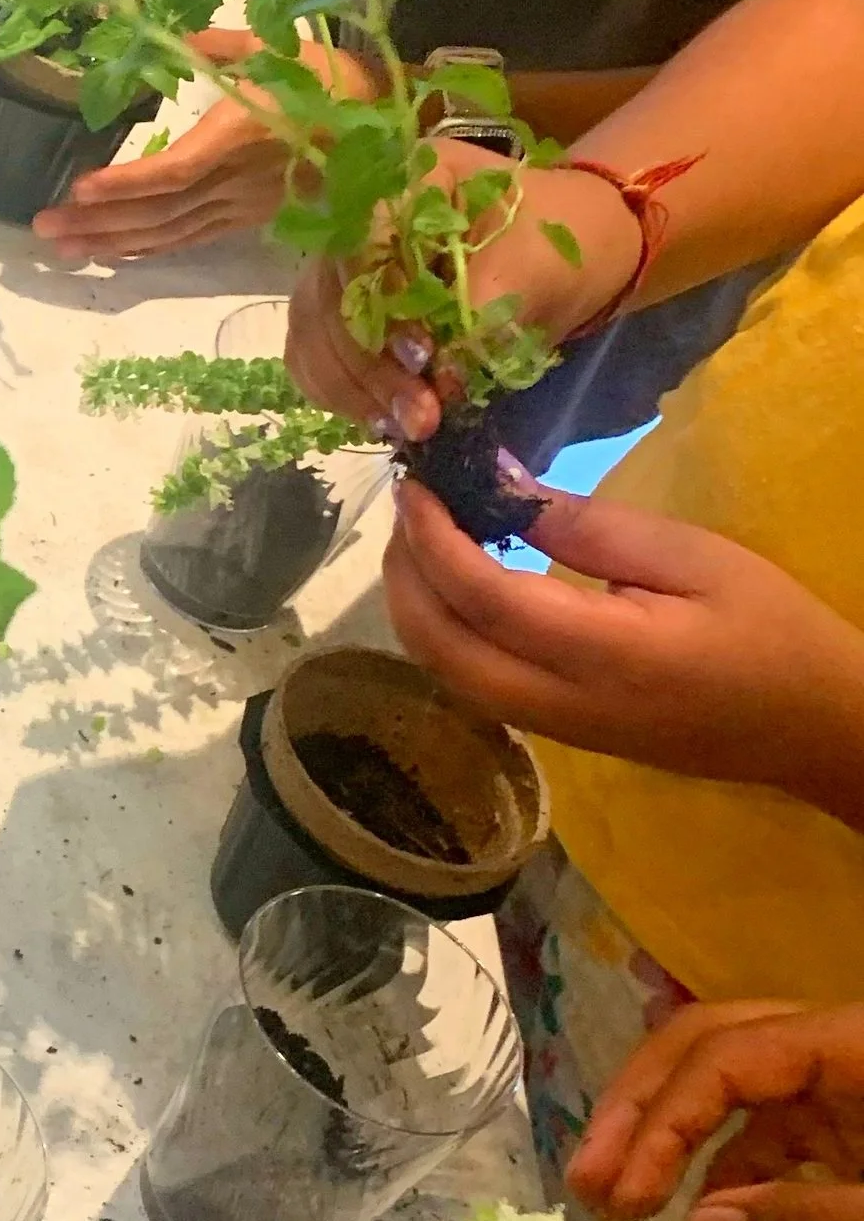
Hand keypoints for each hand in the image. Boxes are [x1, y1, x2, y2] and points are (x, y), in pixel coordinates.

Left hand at [35, 28, 376, 259]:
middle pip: (159, 213)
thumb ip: (217, 45)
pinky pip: (189, 238)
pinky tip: (109, 253)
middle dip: (97, 223)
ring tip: (58, 247)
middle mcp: (237, 180)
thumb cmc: (328, 78)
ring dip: (111, 242)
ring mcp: (241, 204)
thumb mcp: (275, 46)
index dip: (126, 184)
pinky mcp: (246, 216)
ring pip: (168, 233)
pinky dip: (146, 248)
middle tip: (41, 228)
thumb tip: (164, 35)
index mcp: (240, 136)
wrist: (386, 126)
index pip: (175, 172)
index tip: (79, 187)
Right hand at [283, 150, 638, 436]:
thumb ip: (481, 312)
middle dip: (366, 364)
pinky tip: (377, 419)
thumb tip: (437, 381)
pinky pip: (314, 354)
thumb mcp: (536, 265)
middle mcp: (360, 218)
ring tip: (404, 427)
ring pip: (312, 330)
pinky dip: (338, 392)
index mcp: (408, 179)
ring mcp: (345, 266)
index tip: (424, 359)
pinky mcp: (346, 310)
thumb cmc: (561, 242)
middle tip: (418, 417)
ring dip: (350, 388)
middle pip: (327, 294)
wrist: (576, 248)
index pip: (359, 242)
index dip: (379, 303)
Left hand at [380, 480, 863, 822]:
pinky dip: (446, 634)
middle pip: (440, 648)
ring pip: (449, 676)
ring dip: (417, 608)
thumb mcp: (693, 556)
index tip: (414, 485)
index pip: (481, 597)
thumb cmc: (769, 629)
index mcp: (602, 655)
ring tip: (425, 538)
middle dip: (405, 575)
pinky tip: (460, 586)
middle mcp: (562, 705)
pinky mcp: (561, 736)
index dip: (431, 539)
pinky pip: (475, 687)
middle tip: (412, 506)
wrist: (816, 726)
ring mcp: (556, 730)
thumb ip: (591, 527)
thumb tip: (501, 486)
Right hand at [569, 1002, 863, 1220]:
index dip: (661, 1123)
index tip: (625, 1200)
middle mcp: (827, 1043)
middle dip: (636, 1109)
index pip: (722, 1057)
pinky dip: (722, 1166)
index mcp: (847, 1043)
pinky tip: (699, 1215)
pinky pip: (768, 1126)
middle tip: (584, 1179)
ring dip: (668, 1137)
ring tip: (617, 1201)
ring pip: (728, 1083)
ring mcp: (837, 1078)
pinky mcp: (848, 1118)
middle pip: (704, 1045)